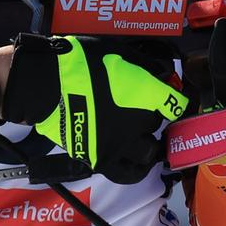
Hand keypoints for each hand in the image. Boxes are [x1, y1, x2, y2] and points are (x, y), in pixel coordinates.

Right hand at [1, 35, 188, 183]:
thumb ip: (145, 66)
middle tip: (146, 111)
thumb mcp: (118, 53)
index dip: (182, 100)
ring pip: (147, 154)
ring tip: (144, 140)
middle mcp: (137, 123)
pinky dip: (135, 167)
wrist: (43, 85)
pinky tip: (134, 160)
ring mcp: (118, 144)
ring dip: (149, 146)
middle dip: (155, 117)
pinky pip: (127, 172)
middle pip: (159, 126)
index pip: (177, 103)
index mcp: (145, 94)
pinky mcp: (99, 159)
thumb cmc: (79, 62)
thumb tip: (161, 75)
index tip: (178, 98)